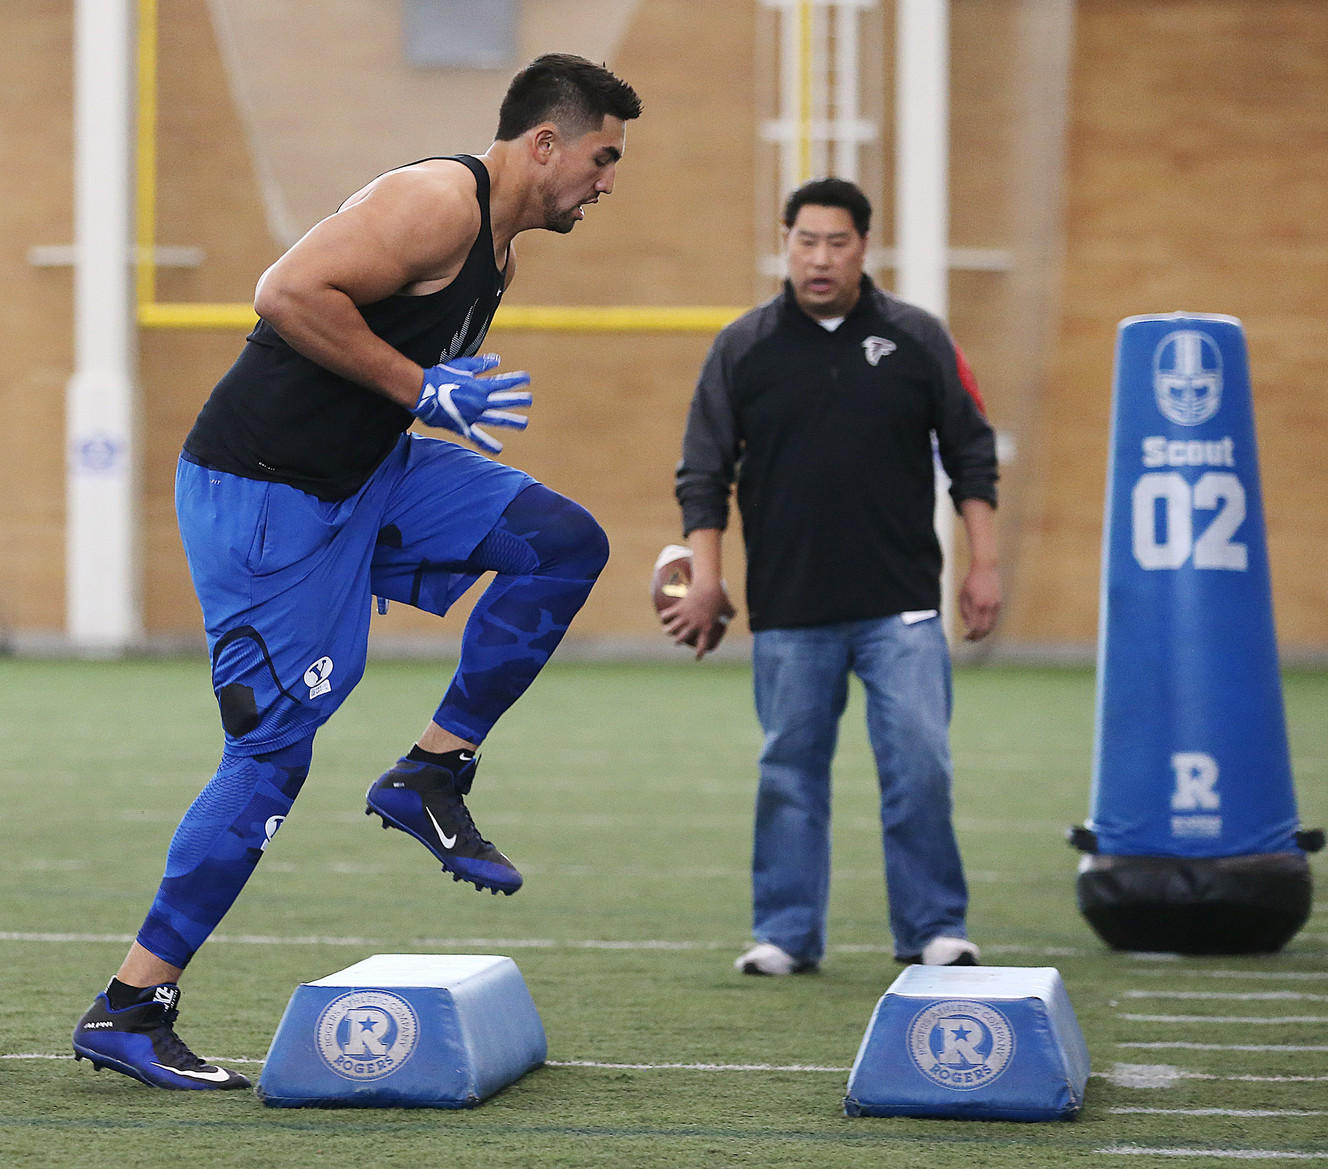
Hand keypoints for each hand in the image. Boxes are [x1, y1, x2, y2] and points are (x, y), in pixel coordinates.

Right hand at [414, 354, 531, 452]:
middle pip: (504, 401)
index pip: (503, 382)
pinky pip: (478, 437)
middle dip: (518, 400)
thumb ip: (481, 365)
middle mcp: (480, 402)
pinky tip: (499, 449)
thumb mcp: (462, 367)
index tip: (527, 378)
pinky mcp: (464, 426)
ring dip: (512, 421)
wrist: (422, 392)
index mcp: (481, 387)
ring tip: (524, 423)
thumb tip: (497, 360)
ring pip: (497, 418)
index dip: (516, 380)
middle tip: (529, 400)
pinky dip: (489, 444)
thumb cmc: (440, 376)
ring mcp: (473, 416)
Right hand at [663, 579, 735, 659]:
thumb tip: (733, 615)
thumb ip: (731, 613)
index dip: (699, 653)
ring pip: (672, 628)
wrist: (708, 585)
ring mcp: (685, 616)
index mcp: (706, 627)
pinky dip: (664, 616)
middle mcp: (694, 625)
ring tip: (666, 631)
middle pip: (682, 638)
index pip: (702, 644)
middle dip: (678, 641)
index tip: (697, 658)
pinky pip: (668, 614)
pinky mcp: (679, 607)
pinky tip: (663, 617)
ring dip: (668, 631)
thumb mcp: (728, 607)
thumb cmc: (719, 596)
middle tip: (677, 642)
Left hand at [959, 562, 1000, 640]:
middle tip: (970, 640)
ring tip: (975, 635)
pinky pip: (994, 618)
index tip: (965, 638)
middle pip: (985, 629)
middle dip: (977, 637)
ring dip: (983, 632)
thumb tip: (968, 627)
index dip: (970, 635)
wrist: (985, 568)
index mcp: (978, 605)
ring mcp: (996, 605)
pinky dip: (988, 625)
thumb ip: (965, 612)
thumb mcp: (963, 596)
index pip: (975, 626)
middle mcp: (989, 606)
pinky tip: (981, 626)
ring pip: (992, 625)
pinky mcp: (999, 603)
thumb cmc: (970, 582)